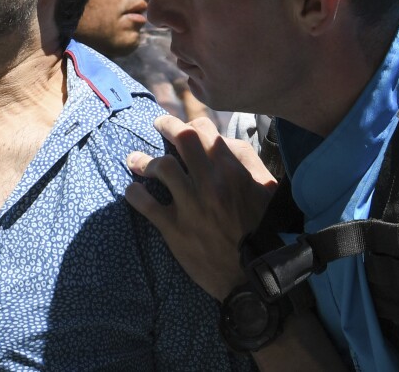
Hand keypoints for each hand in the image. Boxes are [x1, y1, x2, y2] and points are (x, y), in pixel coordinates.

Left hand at [124, 115, 276, 300]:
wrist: (254, 274)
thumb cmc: (262, 228)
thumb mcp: (266, 189)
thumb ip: (246, 161)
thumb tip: (221, 141)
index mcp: (232, 170)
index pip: (204, 130)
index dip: (190, 124)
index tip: (183, 128)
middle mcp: (211, 183)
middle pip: (181, 139)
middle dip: (165, 126)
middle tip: (157, 126)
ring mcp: (191, 205)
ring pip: (161, 167)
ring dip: (144, 160)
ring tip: (135, 160)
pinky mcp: (175, 229)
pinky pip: (146, 205)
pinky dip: (135, 194)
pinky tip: (132, 190)